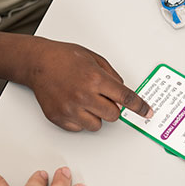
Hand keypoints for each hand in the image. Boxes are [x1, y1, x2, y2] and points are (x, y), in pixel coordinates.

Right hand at [25, 39, 151, 130]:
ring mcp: (70, 109)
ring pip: (97, 125)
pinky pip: (80, 128)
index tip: (147, 112)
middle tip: (101, 97)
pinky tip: (74, 105)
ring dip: (96, 116)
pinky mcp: (59, 118)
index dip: (139, 107)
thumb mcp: (94, 58)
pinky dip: (81, 120)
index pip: (125, 98)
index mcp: (95, 79)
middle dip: (112, 108)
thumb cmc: (64, 58)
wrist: (37, 63)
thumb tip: (123, 93)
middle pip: (114, 116)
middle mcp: (84, 96)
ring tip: (85, 100)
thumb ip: (112, 76)